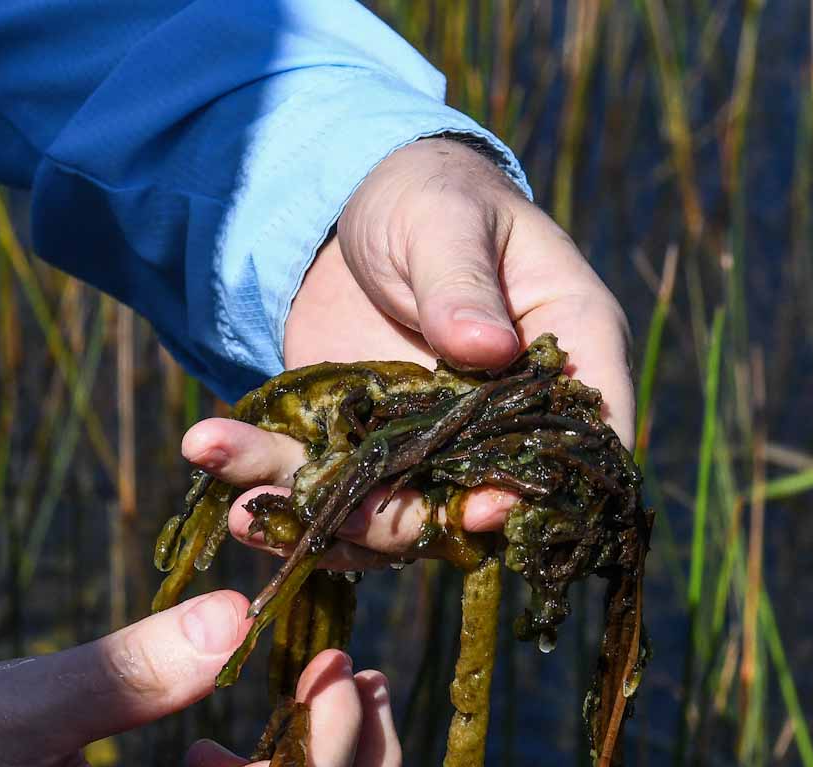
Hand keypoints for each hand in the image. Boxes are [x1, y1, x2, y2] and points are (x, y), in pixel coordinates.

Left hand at [184, 136, 632, 568]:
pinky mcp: (368, 452)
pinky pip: (334, 495)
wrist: (354, 204)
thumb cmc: (429, 195)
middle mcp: (507, 419)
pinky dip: (284, 501)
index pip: (586, 435)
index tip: (489, 506)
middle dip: (416, 522)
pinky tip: (227, 496)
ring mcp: (435, 447)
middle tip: (351, 518)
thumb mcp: (444, 221)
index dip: (544, 485)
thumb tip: (485, 349)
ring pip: (401, 516)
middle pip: (486, 501)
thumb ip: (461, 284)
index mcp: (567, 351)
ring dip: (331, 525)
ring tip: (250, 507)